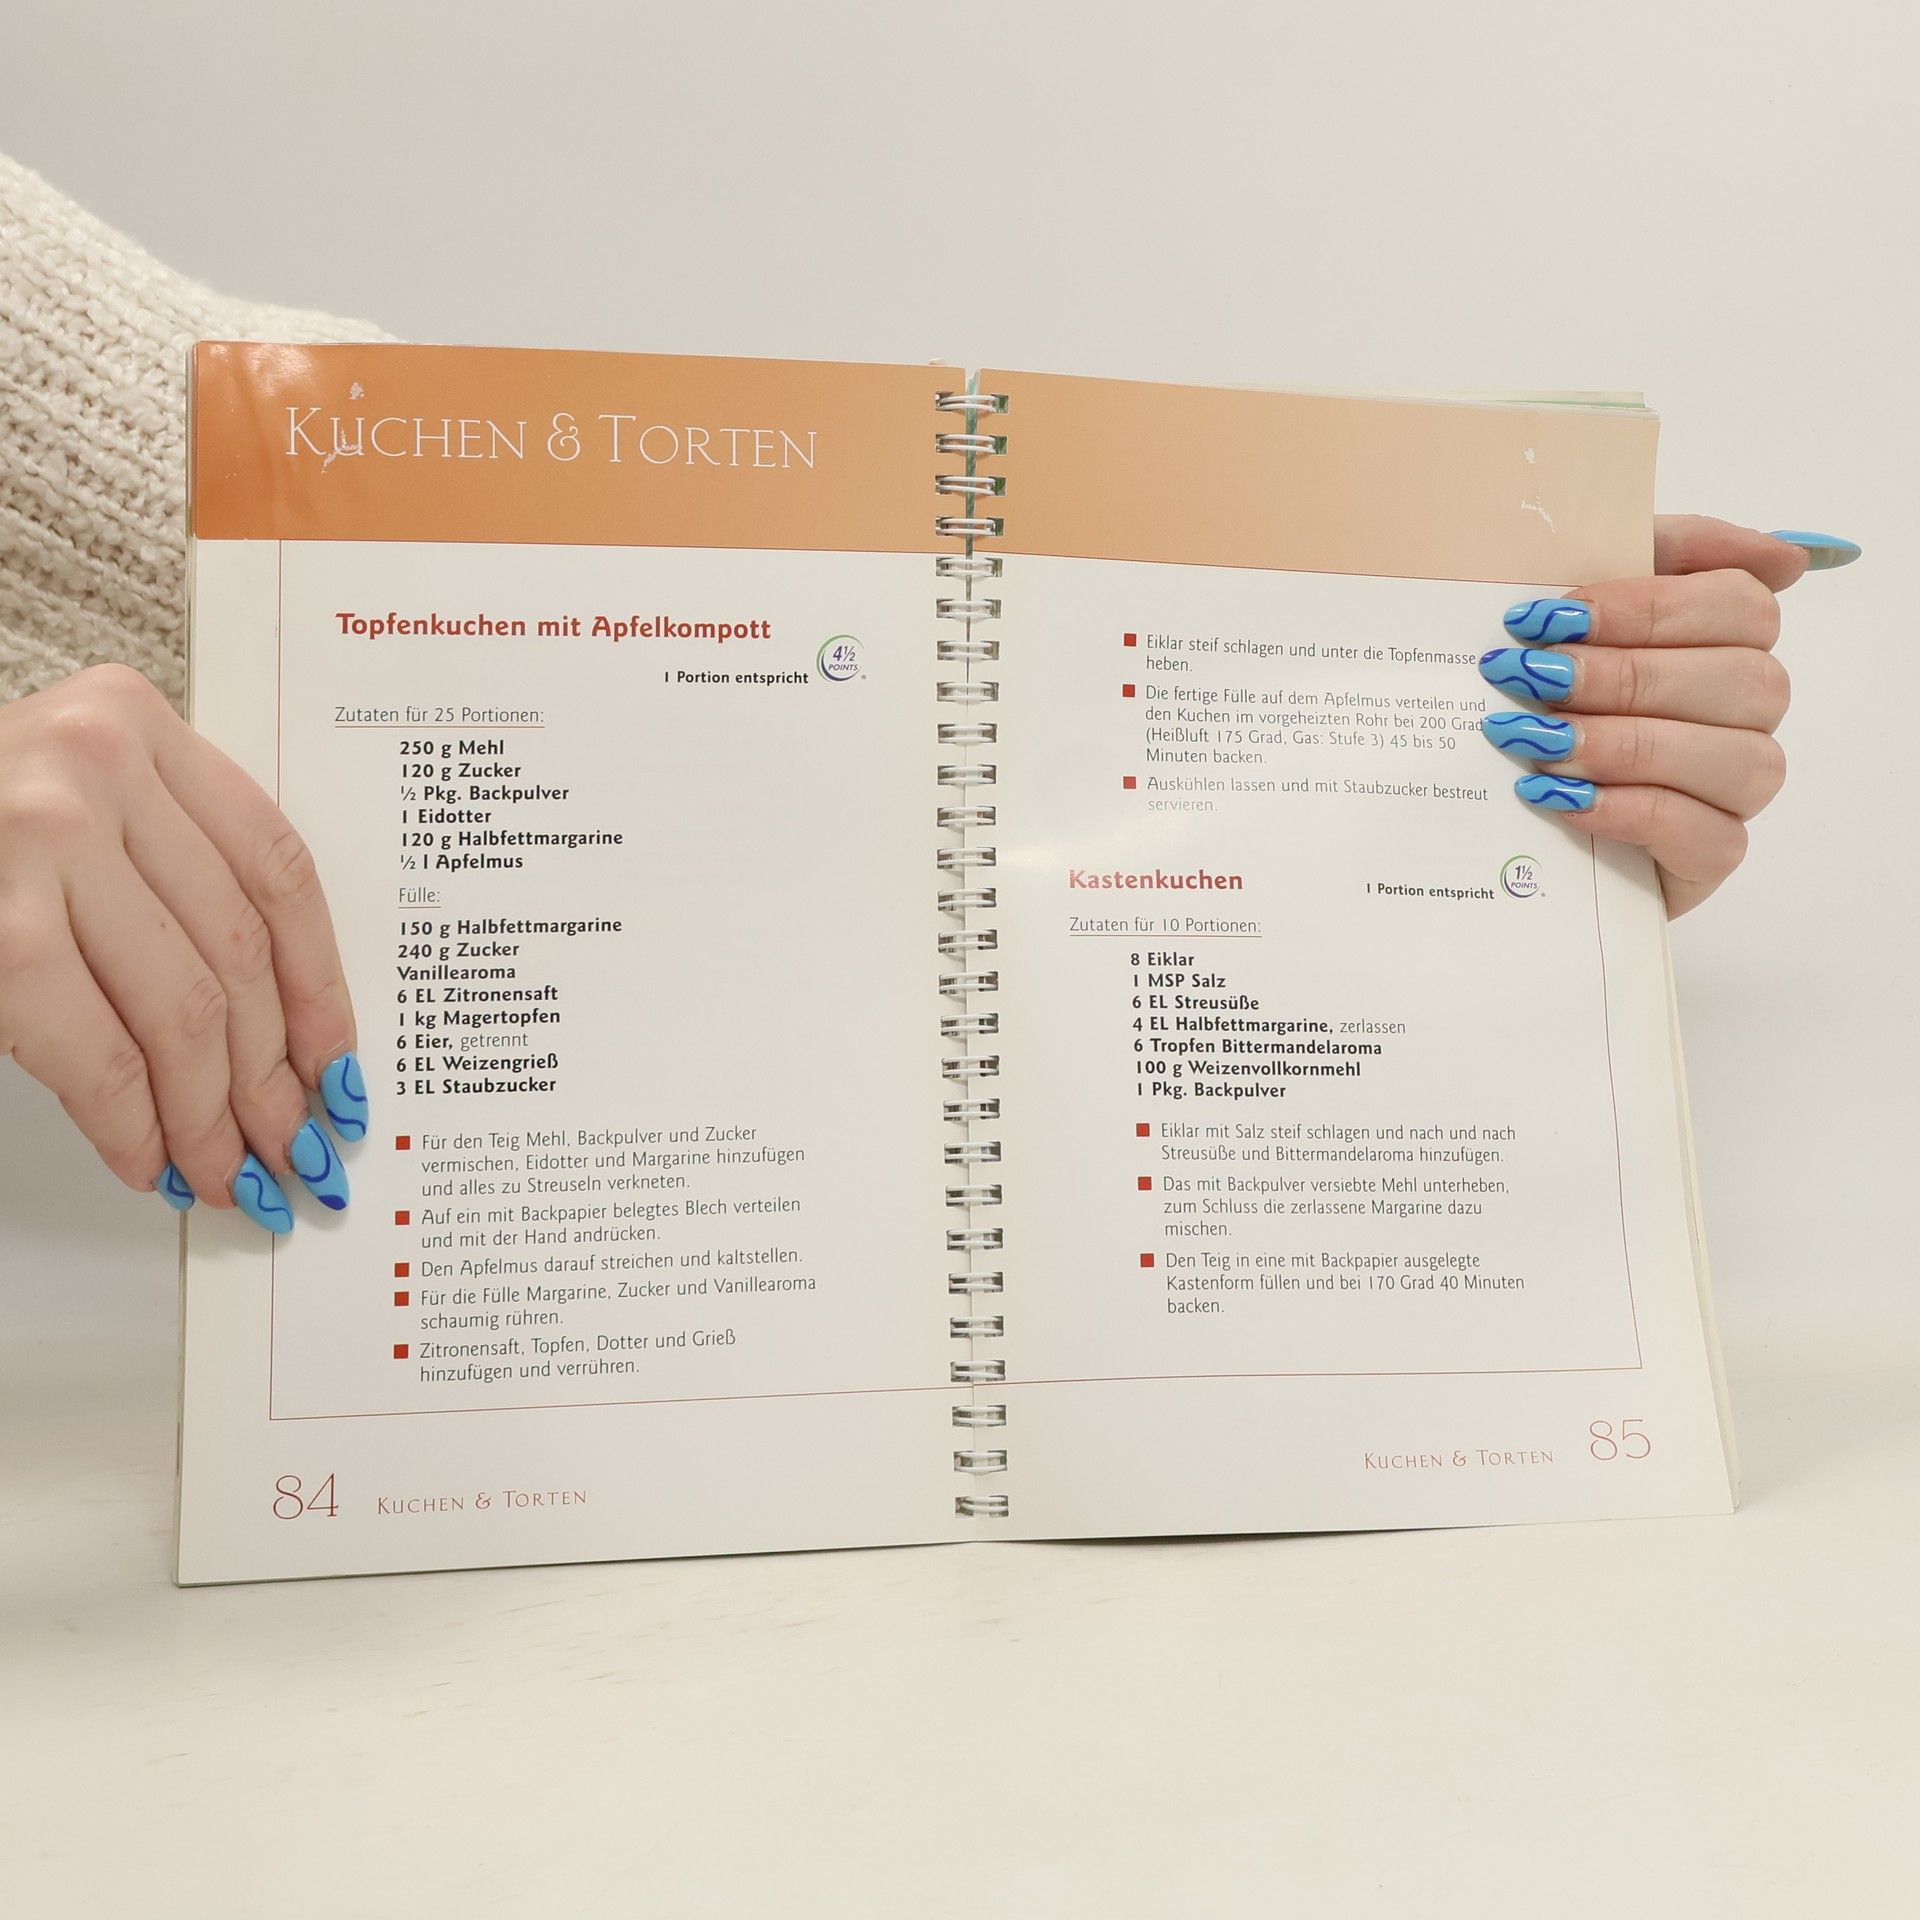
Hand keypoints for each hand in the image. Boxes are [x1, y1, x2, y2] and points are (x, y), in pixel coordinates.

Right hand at [0, 665, 364, 1229]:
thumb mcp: (77, 804)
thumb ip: (170, 870)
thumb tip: (273, 1030)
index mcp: (136, 723)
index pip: (275, 868)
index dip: (319, 983)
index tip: (334, 1061)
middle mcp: (98, 765)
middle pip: (237, 947)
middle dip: (270, 1071)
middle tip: (288, 1142)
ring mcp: (41, 838)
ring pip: (182, 1008)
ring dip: (210, 1114)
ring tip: (225, 1168)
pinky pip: (98, 1051)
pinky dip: (132, 1123)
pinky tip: (149, 1158)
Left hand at [1478, 518, 1858, 916]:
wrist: (1503, 810)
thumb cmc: (1543, 693)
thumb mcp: (1571, 611)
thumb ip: (1646, 551)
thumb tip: (1786, 554)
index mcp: (1727, 634)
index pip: (1738, 600)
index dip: (1647, 606)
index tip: (1551, 616)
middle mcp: (1749, 707)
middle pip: (1738, 677)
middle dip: (1622, 675)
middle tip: (1528, 678)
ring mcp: (1738, 784)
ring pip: (1734, 757)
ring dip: (1625, 745)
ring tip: (1536, 743)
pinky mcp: (1713, 856)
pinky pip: (1707, 835)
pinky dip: (1631, 812)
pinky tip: (1564, 799)